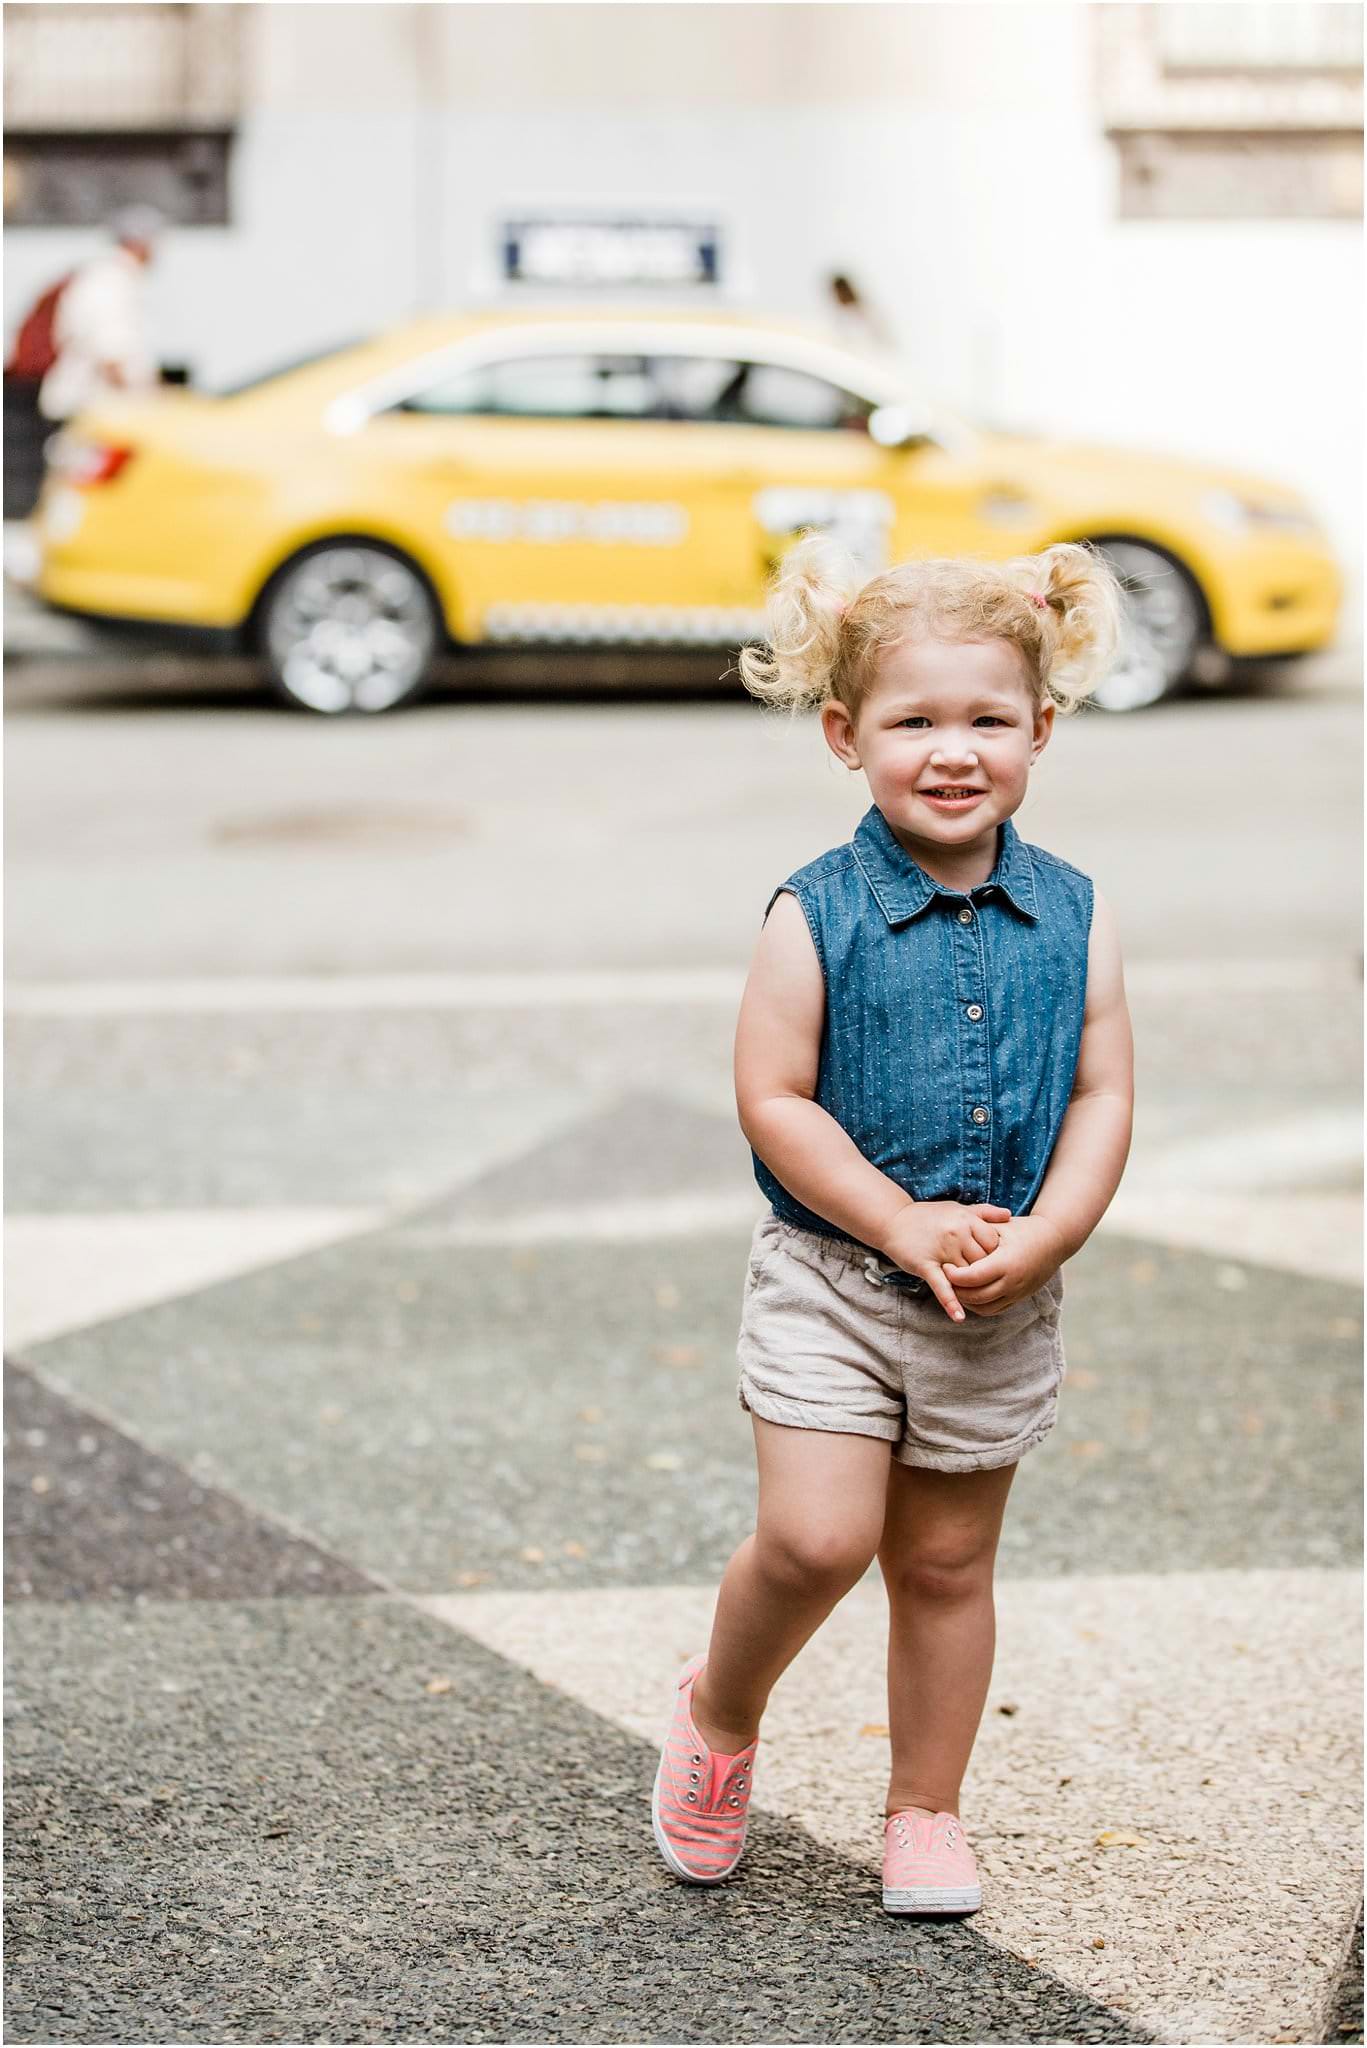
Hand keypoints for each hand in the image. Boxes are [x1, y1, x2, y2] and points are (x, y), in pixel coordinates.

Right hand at [879, 1201, 1012, 1323]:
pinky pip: (941, 1287)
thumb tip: (1009, 1215)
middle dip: (984, 1272)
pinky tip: (959, 1317)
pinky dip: (951, 1303)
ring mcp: (940, 1250)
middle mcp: (955, 1234)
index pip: (993, 1242)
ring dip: (970, 1288)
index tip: (993, 1261)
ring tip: (977, 1299)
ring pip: (965, 1276)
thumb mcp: (957, 1209)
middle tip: (985, 1280)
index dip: (996, 1254)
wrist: (893, 1221)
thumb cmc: (929, 1216)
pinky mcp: (925, 1265)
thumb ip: (984, 1212)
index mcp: (965, 1219)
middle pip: (982, 1261)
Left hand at [942, 1215, 1065, 1315]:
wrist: (1053, 1241)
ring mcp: (1017, 1293)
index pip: (973, 1277)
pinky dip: (979, 1306)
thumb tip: (953, 1241)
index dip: (955, 1275)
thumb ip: (978, 1234)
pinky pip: (994, 1310)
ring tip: (955, 1287)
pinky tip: (970, 1293)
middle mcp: (1012, 1282)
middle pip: (976, 1296)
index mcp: (1006, 1262)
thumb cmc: (1023, 1229)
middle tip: (945, 1279)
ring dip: (966, 1301)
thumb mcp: (1000, 1227)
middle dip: (956, 1291)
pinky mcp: (1020, 1298)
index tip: (946, 1266)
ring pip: (984, 1308)